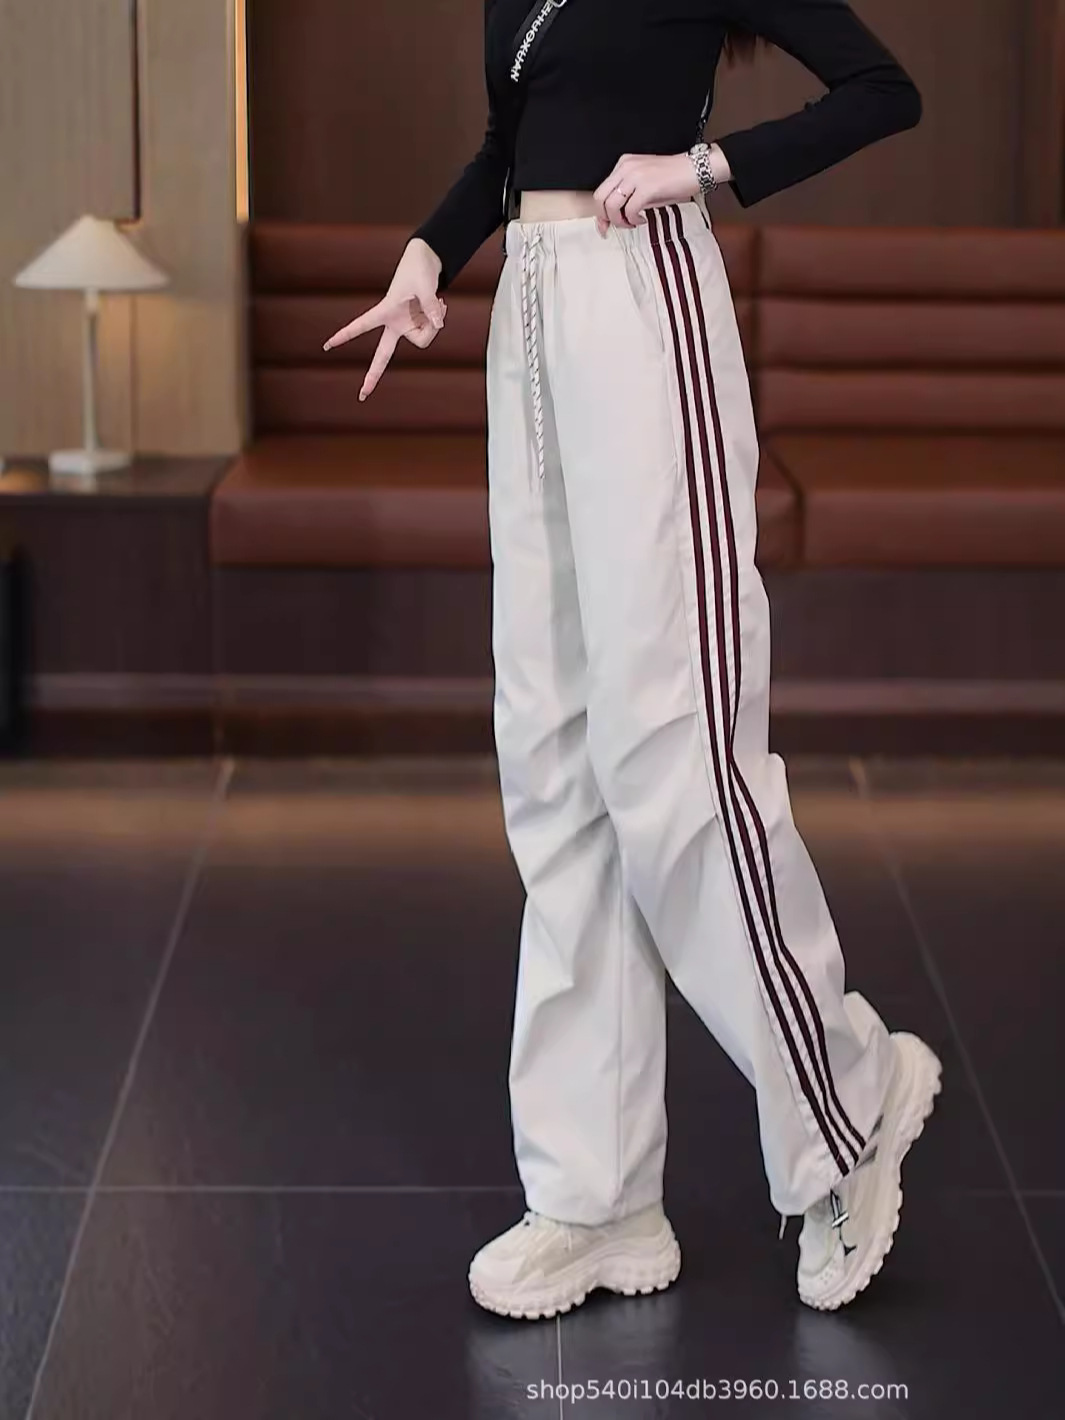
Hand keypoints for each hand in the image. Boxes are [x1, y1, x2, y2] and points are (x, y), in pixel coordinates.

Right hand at [323, 238, 445, 400]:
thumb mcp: (425, 285)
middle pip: (382, 354)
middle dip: (373, 375)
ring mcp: (407, 326)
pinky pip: (432, 331)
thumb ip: (432, 306)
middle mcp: (394, 323)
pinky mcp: (418, 325)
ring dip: (434, 323)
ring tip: (438, 302)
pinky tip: (441, 304)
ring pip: (422, 339)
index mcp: (386, 311)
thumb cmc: (419, 269)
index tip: (327, 345)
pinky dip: (439, 319)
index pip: (362, 325)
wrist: (426, 261)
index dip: (345, 335)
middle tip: (363, 395)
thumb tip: (439, 326)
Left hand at [592, 153, 699, 234]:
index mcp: (623, 165)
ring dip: (620, 221)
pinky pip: (630, 210)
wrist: (695, 169)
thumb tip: (615, 216)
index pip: (601, 191)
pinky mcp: (647, 186)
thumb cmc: (673, 178)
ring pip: (612, 206)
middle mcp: (626, 168)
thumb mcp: (645, 182)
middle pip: (601, 198)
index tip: (604, 226)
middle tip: (618, 227)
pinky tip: (642, 220)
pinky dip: (634, 220)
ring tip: (632, 223)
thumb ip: (628, 195)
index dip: (600, 213)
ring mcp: (635, 176)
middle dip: (606, 218)